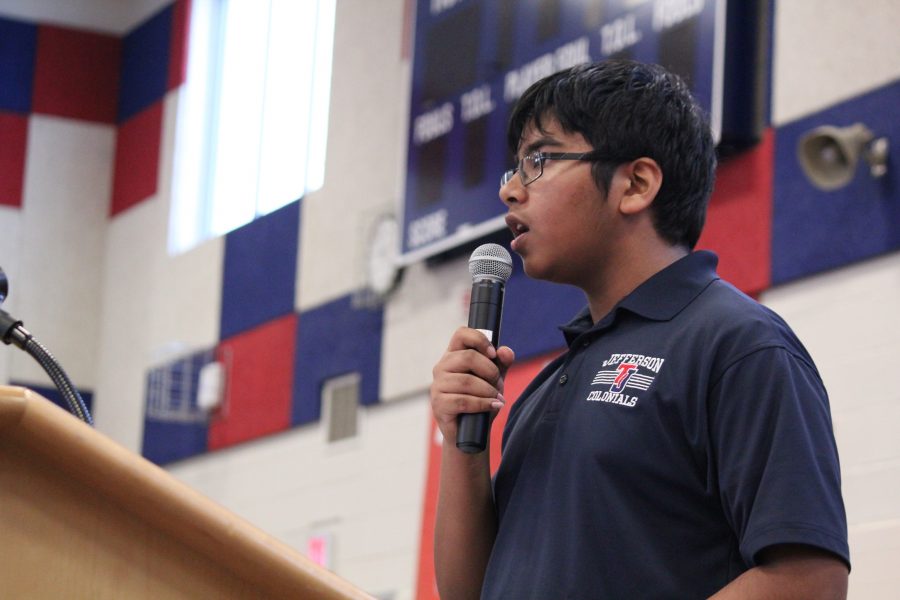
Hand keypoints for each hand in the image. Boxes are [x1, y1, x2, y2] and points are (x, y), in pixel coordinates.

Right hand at [430, 326, 515, 443]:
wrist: (471, 433)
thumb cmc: (480, 401)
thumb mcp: (494, 380)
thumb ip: (501, 364)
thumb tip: (505, 351)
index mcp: (453, 355)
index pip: (461, 334)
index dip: (479, 340)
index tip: (493, 353)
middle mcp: (441, 367)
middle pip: (468, 357)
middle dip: (490, 371)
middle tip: (498, 384)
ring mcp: (437, 386)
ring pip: (467, 381)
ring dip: (488, 391)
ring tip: (498, 399)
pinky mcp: (438, 404)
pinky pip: (463, 400)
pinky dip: (482, 404)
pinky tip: (493, 406)